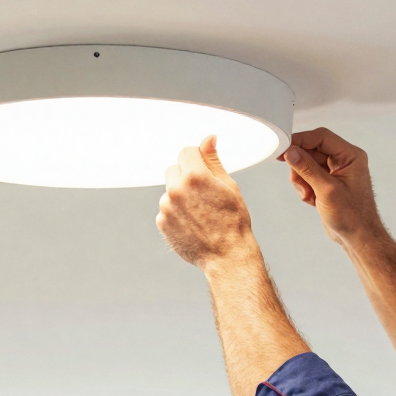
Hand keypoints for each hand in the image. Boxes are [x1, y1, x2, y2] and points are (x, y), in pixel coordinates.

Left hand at [157, 136, 257, 268]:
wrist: (227, 255)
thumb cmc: (233, 221)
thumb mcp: (228, 186)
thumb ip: (213, 160)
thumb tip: (208, 140)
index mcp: (194, 176)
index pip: (186, 151)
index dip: (197, 159)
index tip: (204, 169)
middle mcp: (176, 189)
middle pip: (174, 169)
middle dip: (186, 176)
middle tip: (204, 194)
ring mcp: (166, 207)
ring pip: (170, 191)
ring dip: (180, 196)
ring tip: (200, 213)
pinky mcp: (162, 223)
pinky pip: (166, 210)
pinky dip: (176, 214)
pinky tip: (192, 224)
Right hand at [281, 128, 383, 244]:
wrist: (358, 237)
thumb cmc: (352, 216)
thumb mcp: (326, 190)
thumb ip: (307, 169)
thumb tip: (291, 152)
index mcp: (350, 156)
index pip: (321, 137)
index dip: (301, 141)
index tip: (284, 148)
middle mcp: (344, 160)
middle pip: (312, 150)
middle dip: (301, 167)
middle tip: (297, 180)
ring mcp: (335, 172)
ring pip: (307, 164)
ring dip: (302, 180)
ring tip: (308, 195)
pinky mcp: (327, 182)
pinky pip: (308, 176)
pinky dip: (305, 187)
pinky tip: (312, 200)